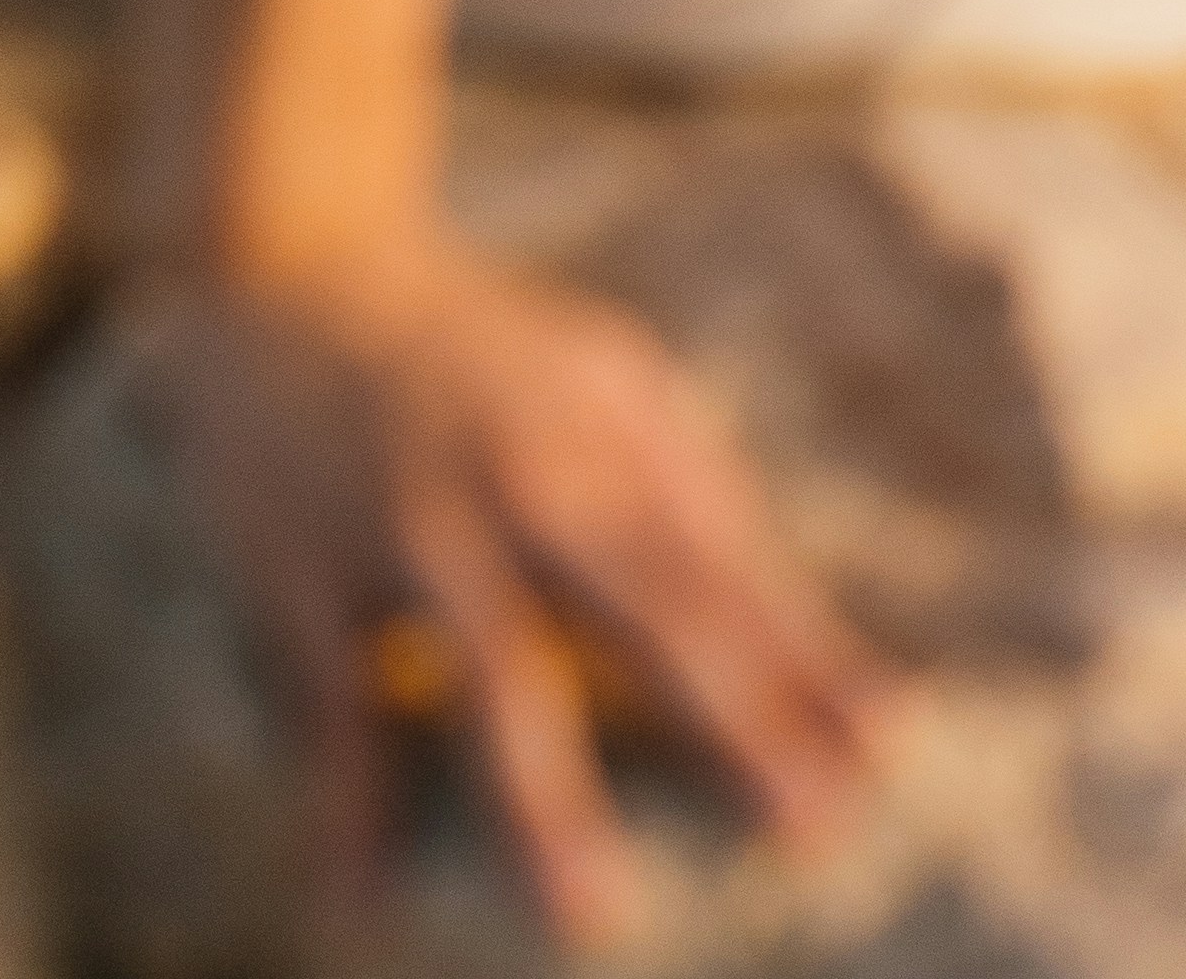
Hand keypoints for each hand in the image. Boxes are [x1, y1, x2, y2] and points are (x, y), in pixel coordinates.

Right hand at [121, 221, 889, 950]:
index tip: (885, 749)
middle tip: (806, 827)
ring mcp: (416, 532)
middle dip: (731, 724)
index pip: (728, 571)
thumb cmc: (485, 353)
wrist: (300, 270)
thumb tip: (787, 628)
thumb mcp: (609, 381)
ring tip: (593, 914)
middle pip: (647, 616)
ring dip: (546, 801)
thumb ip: (692, 497)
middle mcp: (529, 483)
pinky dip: (349, 808)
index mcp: (612, 439)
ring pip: (494, 678)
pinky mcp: (304, 574)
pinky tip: (368, 899)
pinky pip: (335, 709)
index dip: (806, 662)